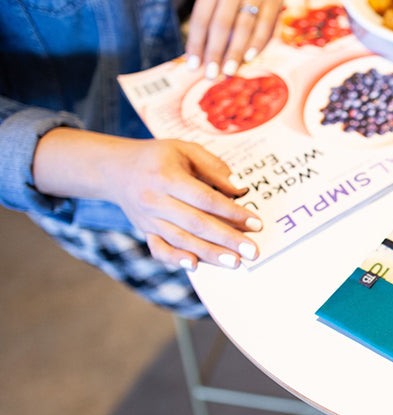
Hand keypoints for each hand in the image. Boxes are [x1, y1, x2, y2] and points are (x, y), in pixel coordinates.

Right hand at [105, 139, 261, 268]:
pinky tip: (194, 265)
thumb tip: (238, 189)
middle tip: (252, 251)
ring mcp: (148, 220)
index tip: (255, 223)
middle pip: (196, 224)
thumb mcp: (184, 149)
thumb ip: (213, 167)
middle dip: (227, 239)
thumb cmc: (158, 157)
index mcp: (166, 177)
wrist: (116, 169)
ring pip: (181, 240)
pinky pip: (159, 249)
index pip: (205, 199)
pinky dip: (175, 259)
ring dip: (209, 253)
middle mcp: (155, 201)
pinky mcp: (145, 231)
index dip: (232, 212)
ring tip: (235, 262)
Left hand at [184, 0, 300, 78]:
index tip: (193, 66)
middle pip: (221, 25)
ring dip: (235, 53)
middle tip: (211, 75)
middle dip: (215, 52)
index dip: (196, 43)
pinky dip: (257, 44)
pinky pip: (265, 26)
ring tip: (228, 72)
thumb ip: (208, 16)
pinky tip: (250, 58)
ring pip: (244, 28)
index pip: (201, 18)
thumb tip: (200, 54)